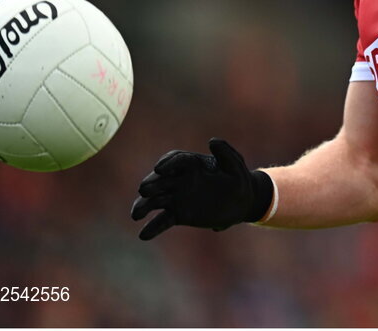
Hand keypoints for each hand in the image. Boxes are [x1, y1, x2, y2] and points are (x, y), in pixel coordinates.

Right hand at [131, 138, 273, 240]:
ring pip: (156, 200)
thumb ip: (225, 152)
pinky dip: (153, 227)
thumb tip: (211, 141)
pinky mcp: (179, 214)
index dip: (167, 163)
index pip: (176, 160)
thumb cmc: (238, 179)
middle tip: (143, 190)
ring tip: (135, 214)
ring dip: (144, 206)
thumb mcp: (236, 164)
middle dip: (151, 184)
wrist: (241, 202)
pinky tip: (143, 235)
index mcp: (193, 164)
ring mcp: (177, 197)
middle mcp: (180, 180)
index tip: (159, 169)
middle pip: (161, 180)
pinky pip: (163, 220)